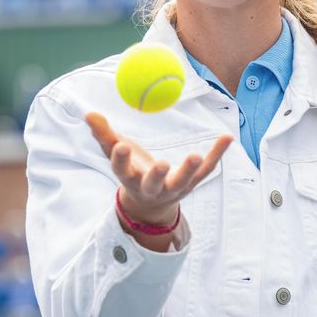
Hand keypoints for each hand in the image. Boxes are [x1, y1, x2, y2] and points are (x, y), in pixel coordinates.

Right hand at [85, 112, 231, 224]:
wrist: (152, 203)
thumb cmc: (132, 170)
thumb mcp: (117, 154)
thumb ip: (104, 135)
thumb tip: (88, 113)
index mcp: (131, 179)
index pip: (123, 170)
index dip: (121, 160)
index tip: (120, 146)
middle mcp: (152, 187)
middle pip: (154, 184)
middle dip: (157, 175)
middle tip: (161, 163)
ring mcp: (175, 187)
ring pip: (182, 181)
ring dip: (188, 169)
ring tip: (194, 155)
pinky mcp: (193, 183)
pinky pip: (207, 168)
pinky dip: (217, 153)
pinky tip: (227, 137)